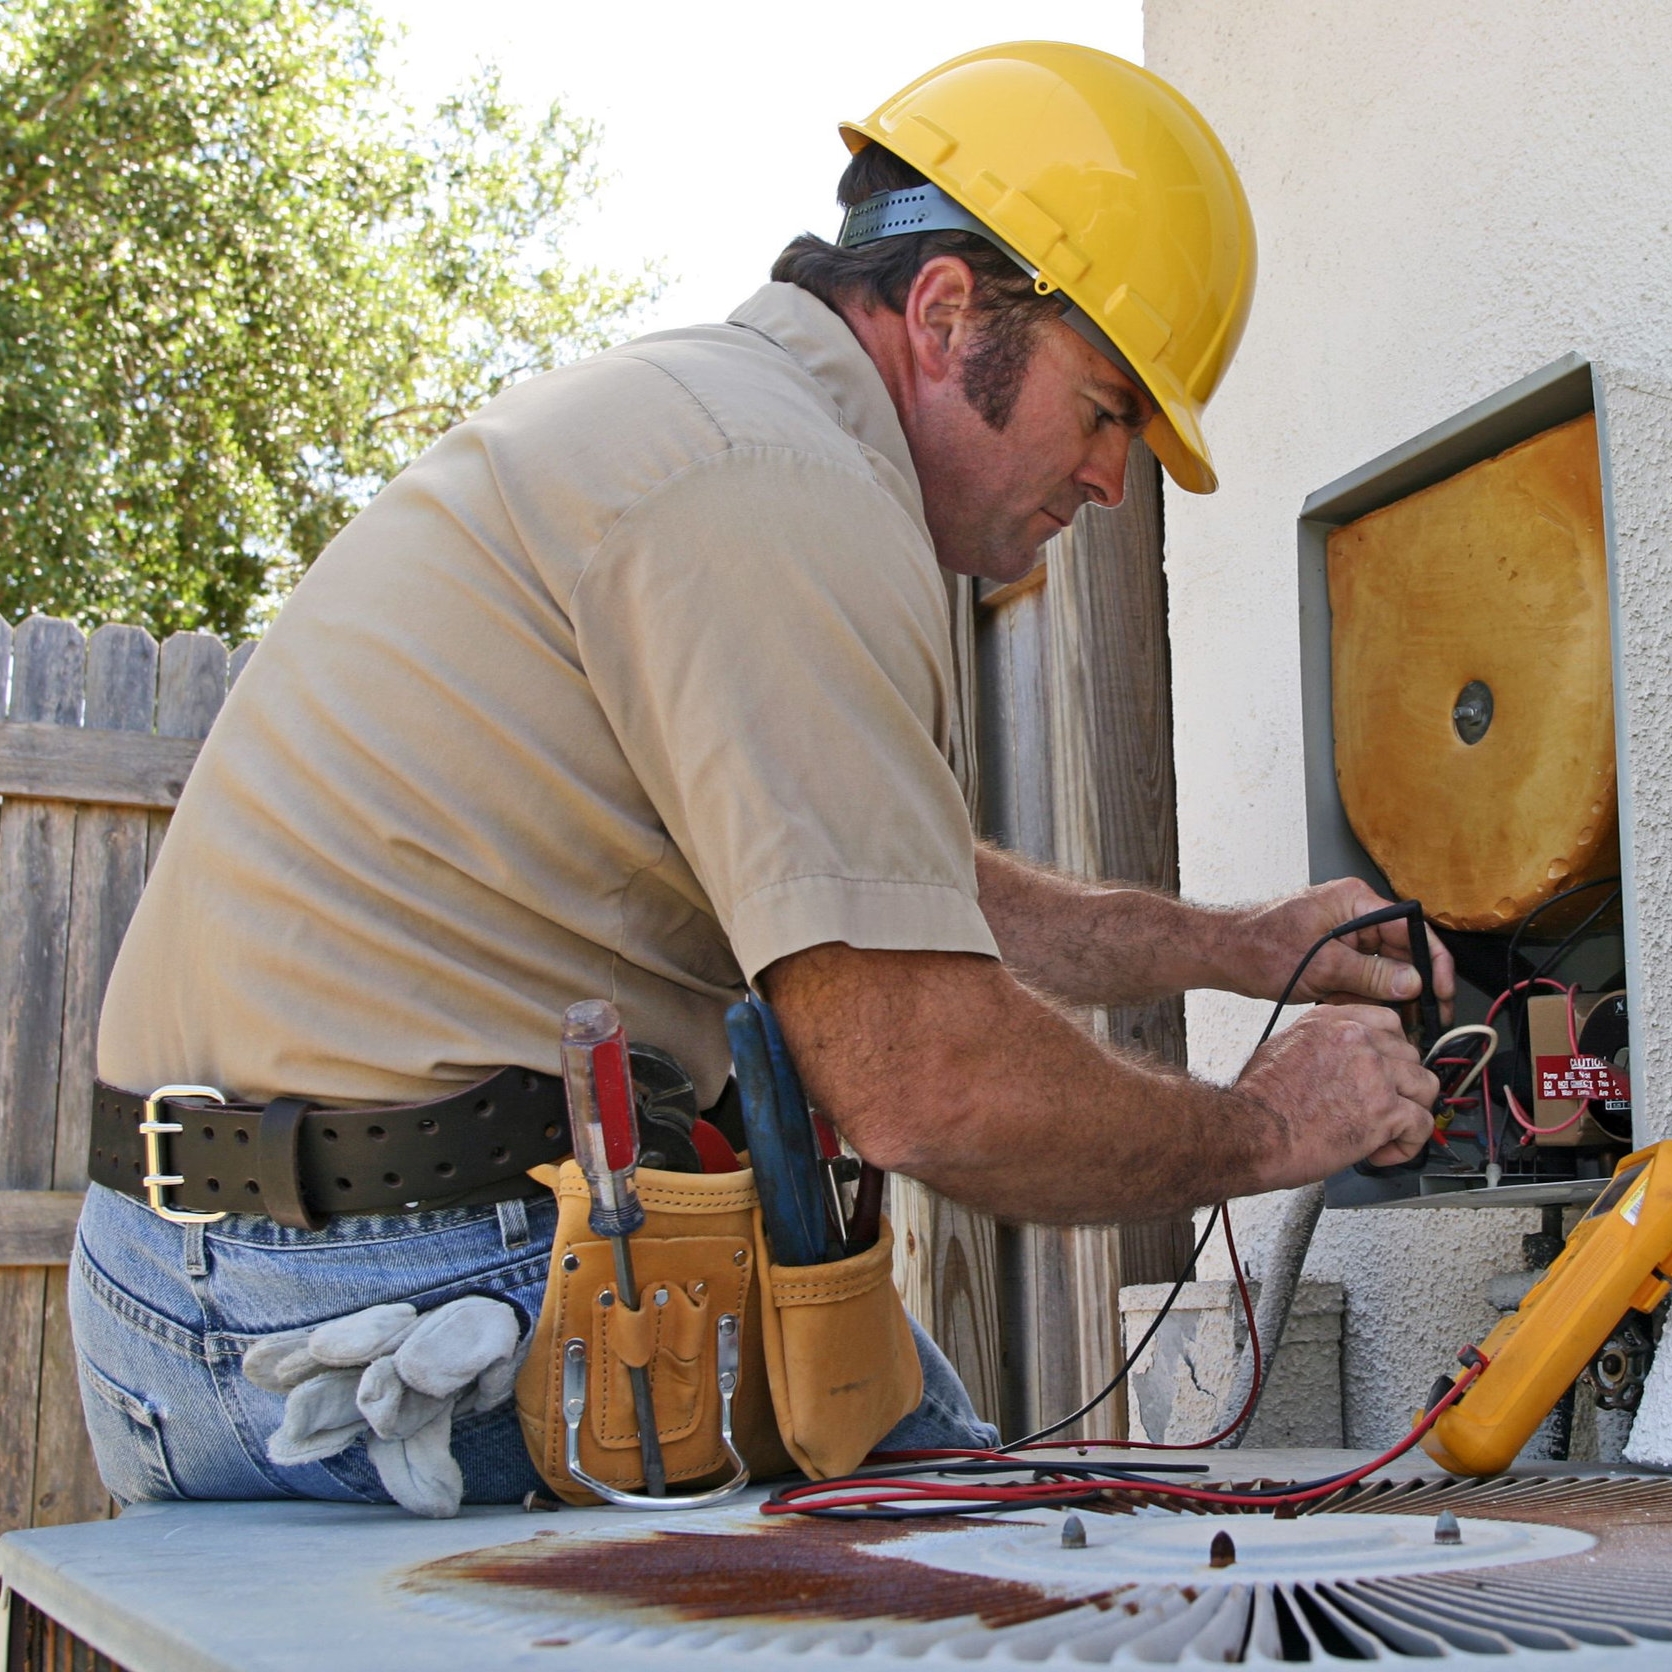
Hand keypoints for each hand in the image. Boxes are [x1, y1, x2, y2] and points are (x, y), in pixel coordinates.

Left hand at [1230, 877, 1455, 1019]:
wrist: (1221, 955)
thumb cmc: (1257, 946)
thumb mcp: (1320, 965)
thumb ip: (1369, 974)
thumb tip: (1412, 982)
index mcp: (1355, 902)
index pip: (1412, 927)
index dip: (1434, 960)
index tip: (1442, 990)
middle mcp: (1354, 916)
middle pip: (1403, 951)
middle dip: (1416, 986)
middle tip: (1429, 1018)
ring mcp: (1344, 938)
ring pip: (1385, 970)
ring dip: (1393, 998)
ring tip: (1404, 1027)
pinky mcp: (1334, 959)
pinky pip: (1363, 980)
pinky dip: (1368, 1000)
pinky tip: (1373, 1020)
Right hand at [1232, 1003, 1439, 1188]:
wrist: (1252, 1132)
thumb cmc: (1258, 1100)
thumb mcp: (1280, 1048)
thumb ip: (1316, 1042)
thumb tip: (1331, 1056)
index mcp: (1332, 1022)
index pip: (1388, 1021)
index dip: (1392, 1050)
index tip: (1387, 1069)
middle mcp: (1357, 1040)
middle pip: (1410, 1055)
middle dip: (1400, 1085)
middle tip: (1379, 1107)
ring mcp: (1375, 1073)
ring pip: (1425, 1086)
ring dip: (1411, 1111)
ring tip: (1388, 1130)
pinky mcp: (1385, 1110)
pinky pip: (1423, 1124)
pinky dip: (1408, 1145)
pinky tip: (1383, 1151)